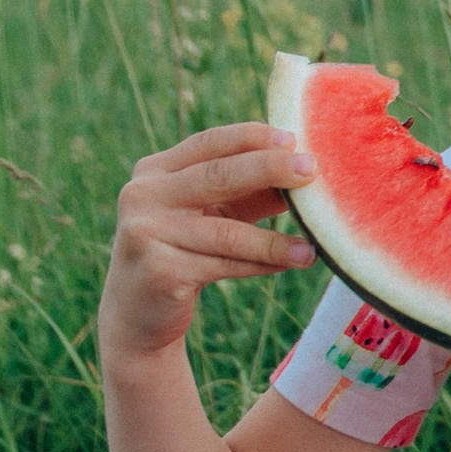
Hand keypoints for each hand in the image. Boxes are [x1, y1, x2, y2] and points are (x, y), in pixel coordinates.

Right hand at [100, 121, 319, 367]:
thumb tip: (304, 171)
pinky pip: (224, 264)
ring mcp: (146, 232)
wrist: (137, 313)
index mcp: (154, 171)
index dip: (251, 138)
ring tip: (313, 246)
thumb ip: (248, 193)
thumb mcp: (213, 214)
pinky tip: (291, 262)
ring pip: (227, 232)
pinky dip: (262, 264)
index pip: (208, 143)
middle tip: (311, 169)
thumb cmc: (184, 252)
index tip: (293, 138)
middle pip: (217, 175)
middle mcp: (143, 195)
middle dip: (269, 169)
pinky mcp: (159, 271)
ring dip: (275, 240)